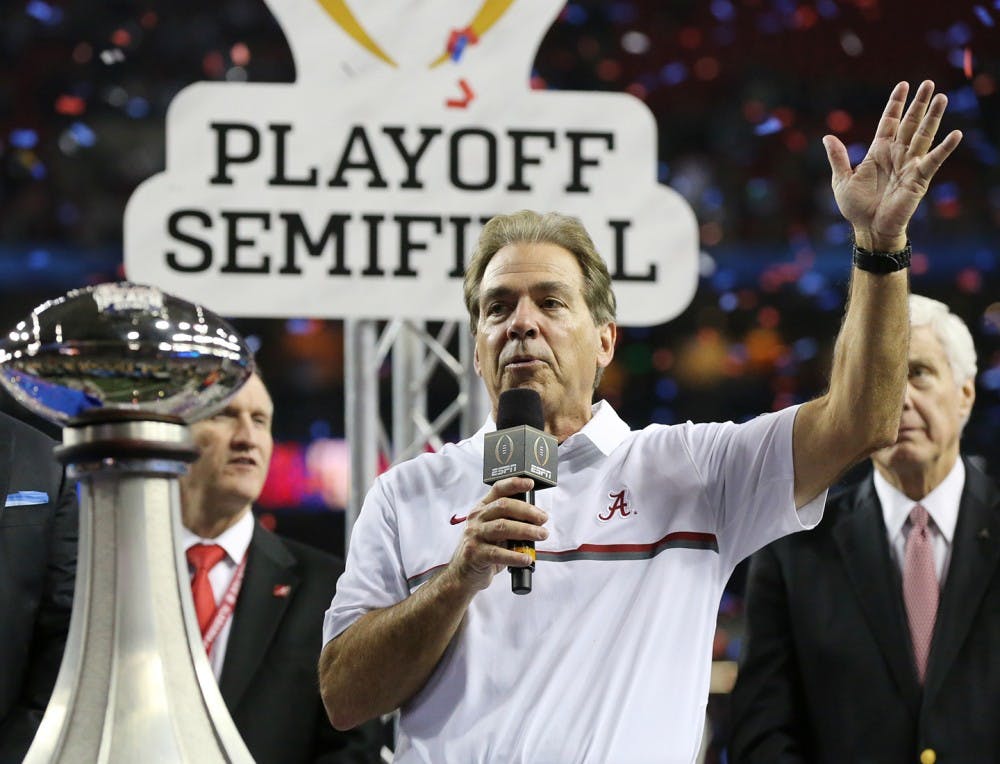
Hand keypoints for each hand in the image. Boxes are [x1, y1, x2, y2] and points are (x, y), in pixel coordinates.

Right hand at [445, 477, 547, 592]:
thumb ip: (510, 521)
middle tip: (543, 518)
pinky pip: (498, 553)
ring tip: (542, 535)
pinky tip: (527, 559)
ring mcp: (474, 535)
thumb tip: (538, 518)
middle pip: (503, 506)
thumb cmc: (484, 549)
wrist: (463, 573)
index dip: (514, 484)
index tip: (530, 484)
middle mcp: (477, 518)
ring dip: (526, 530)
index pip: (498, 489)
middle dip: (527, 511)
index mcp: (482, 508)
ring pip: (502, 527)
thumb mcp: (494, 530)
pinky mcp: (475, 554)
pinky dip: (515, 556)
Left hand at [823, 80, 962, 250]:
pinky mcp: (918, 179)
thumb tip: (827, 137)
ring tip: (941, 97)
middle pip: (910, 123)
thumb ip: (838, 158)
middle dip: (918, 104)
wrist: (869, 228)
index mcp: (879, 151)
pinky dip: (944, 148)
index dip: (896, 104)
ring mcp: (909, 164)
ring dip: (933, 117)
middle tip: (928, 83)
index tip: (903, 85)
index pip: (889, 122)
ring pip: (923, 135)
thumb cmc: (857, 207)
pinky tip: (956, 134)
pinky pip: (933, 160)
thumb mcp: (842, 180)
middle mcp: (896, 154)